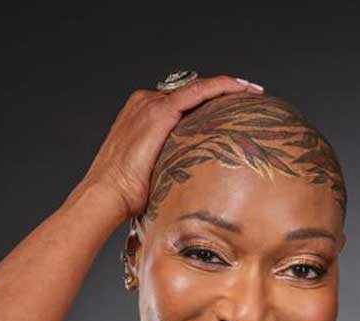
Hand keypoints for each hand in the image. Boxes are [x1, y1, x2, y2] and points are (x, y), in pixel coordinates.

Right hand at [76, 74, 263, 219]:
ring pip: (198, 87)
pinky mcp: (161, 111)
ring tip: (252, 91)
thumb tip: (194, 178)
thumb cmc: (125, 193)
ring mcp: (152, 104)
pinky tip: (242, 89)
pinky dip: (223, 86)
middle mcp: (145, 103)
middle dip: (222, 93)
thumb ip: (171, 162)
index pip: (182, 101)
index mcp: (142, 114)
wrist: (106, 195)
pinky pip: (200, 91)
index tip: (232, 105)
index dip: (209, 100)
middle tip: (249, 98)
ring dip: (228, 87)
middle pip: (192, 92)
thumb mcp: (153, 172)